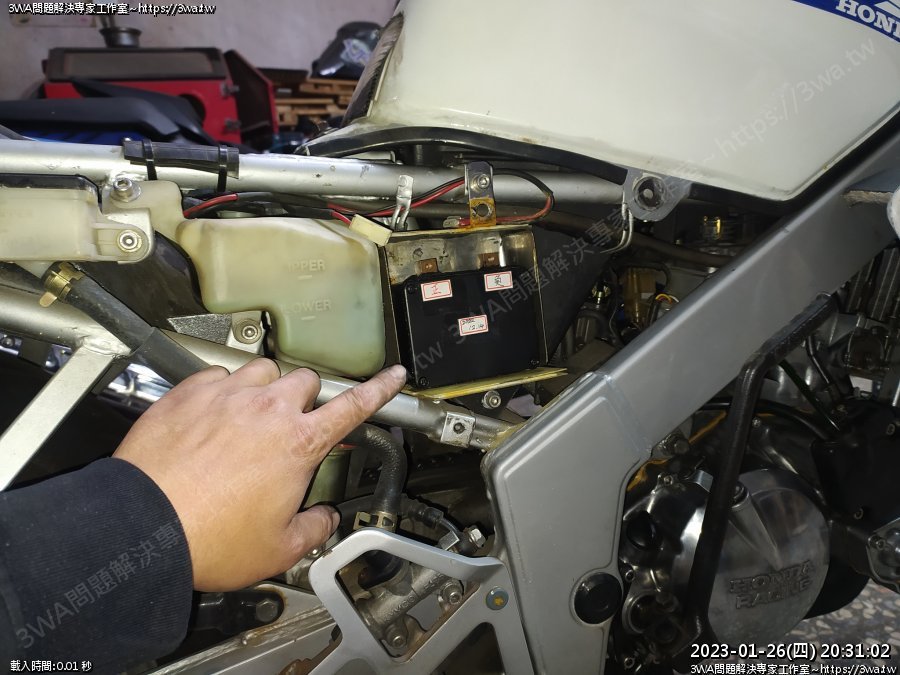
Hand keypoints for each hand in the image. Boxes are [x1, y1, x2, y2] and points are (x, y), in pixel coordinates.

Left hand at [113, 359, 406, 590]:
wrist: (145, 527)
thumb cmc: (211, 537)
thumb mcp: (279, 549)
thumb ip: (314, 528)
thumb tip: (323, 519)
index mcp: (299, 443)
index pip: (355, 406)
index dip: (380, 389)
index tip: (393, 376)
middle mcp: (268, 409)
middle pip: (306, 382)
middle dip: (306, 400)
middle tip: (292, 425)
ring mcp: (227, 395)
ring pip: (262, 372)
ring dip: (265, 390)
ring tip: (251, 416)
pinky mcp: (189, 393)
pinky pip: (217, 376)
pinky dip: (222, 391)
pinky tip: (213, 416)